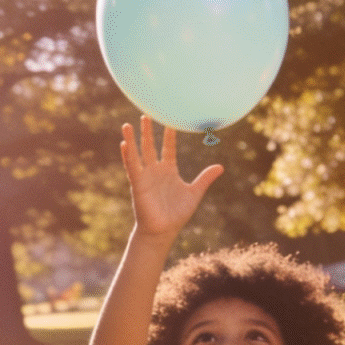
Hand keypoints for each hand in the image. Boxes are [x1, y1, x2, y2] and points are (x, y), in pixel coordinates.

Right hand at [119, 118, 222, 239]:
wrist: (164, 230)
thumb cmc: (177, 213)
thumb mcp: (194, 193)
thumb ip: (205, 178)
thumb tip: (220, 167)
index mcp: (169, 170)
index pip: (168, 147)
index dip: (170, 134)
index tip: (171, 120)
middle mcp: (155, 170)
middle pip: (150, 146)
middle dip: (148, 131)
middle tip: (146, 114)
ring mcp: (145, 176)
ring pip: (138, 154)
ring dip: (133, 139)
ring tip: (128, 125)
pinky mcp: (138, 184)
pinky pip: (132, 167)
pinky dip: (128, 155)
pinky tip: (124, 144)